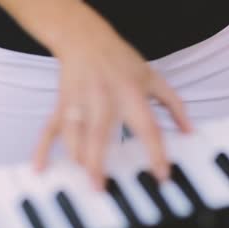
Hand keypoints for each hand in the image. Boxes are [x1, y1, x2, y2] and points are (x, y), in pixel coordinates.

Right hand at [32, 3, 191, 188]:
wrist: (86, 39)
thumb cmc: (122, 61)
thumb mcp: (154, 78)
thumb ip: (174, 105)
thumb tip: (189, 131)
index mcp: (131, 93)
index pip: (146, 126)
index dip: (156, 152)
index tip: (161, 175)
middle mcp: (104, 99)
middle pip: (99, 133)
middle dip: (98, 161)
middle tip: (100, 188)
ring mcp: (79, 102)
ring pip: (73, 133)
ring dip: (75, 157)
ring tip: (79, 180)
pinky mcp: (63, 104)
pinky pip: (50, 128)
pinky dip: (42, 148)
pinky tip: (40, 168)